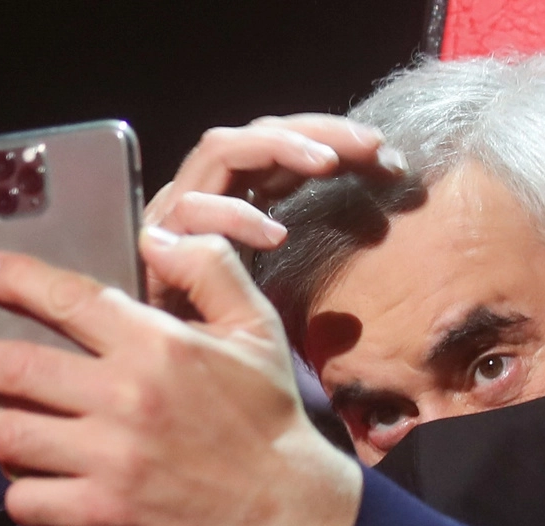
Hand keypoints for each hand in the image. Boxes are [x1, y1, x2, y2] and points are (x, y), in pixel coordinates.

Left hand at [0, 232, 362, 525]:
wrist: (289, 512)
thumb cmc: (268, 419)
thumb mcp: (257, 330)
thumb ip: (212, 270)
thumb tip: (156, 238)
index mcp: (159, 345)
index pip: (67, 298)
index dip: (15, 279)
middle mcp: (126, 396)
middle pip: (13, 366)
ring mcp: (111, 459)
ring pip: (6, 434)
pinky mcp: (104, 513)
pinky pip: (26, 499)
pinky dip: (21, 491)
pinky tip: (34, 483)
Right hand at [141, 114, 405, 311]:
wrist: (174, 375)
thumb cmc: (237, 334)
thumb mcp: (293, 284)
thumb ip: (317, 247)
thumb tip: (379, 224)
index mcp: (238, 195)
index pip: (284, 145)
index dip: (334, 141)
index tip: (390, 159)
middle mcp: (205, 193)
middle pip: (256, 134)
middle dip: (315, 131)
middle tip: (372, 144)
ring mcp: (175, 212)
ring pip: (220, 150)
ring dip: (277, 149)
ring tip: (327, 164)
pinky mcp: (154, 242)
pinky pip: (191, 211)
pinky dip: (234, 215)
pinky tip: (276, 235)